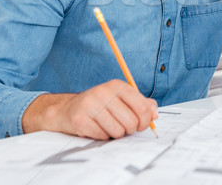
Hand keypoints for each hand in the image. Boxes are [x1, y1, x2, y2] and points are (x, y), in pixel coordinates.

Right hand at [23, 79, 157, 139]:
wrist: (66, 109)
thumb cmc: (100, 105)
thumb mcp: (121, 99)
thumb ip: (141, 104)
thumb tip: (155, 114)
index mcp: (117, 85)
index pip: (142, 106)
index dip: (145, 121)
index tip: (141, 125)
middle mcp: (104, 92)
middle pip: (131, 122)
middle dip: (130, 129)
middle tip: (123, 127)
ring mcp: (91, 105)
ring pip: (118, 131)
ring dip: (116, 134)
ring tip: (109, 126)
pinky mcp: (80, 119)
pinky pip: (102, 136)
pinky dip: (102, 136)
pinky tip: (97, 128)